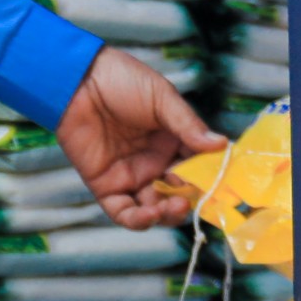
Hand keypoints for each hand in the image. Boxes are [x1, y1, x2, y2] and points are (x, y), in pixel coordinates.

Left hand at [56, 47, 222, 228]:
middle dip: (191, 201)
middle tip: (195, 198)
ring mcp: (132, 176)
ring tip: (177, 206)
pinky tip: (151, 214)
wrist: (78, 80)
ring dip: (168, 215)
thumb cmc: (122, 80)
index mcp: (173, 141)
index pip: (198, 168)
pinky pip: (124, 212)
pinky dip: (139, 220)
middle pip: (179, 194)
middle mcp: (155, 162)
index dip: (210, 180)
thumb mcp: (162, 98)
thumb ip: (188, 125)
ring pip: (156, 208)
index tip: (222, 186)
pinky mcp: (106, 186)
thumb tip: (221, 146)